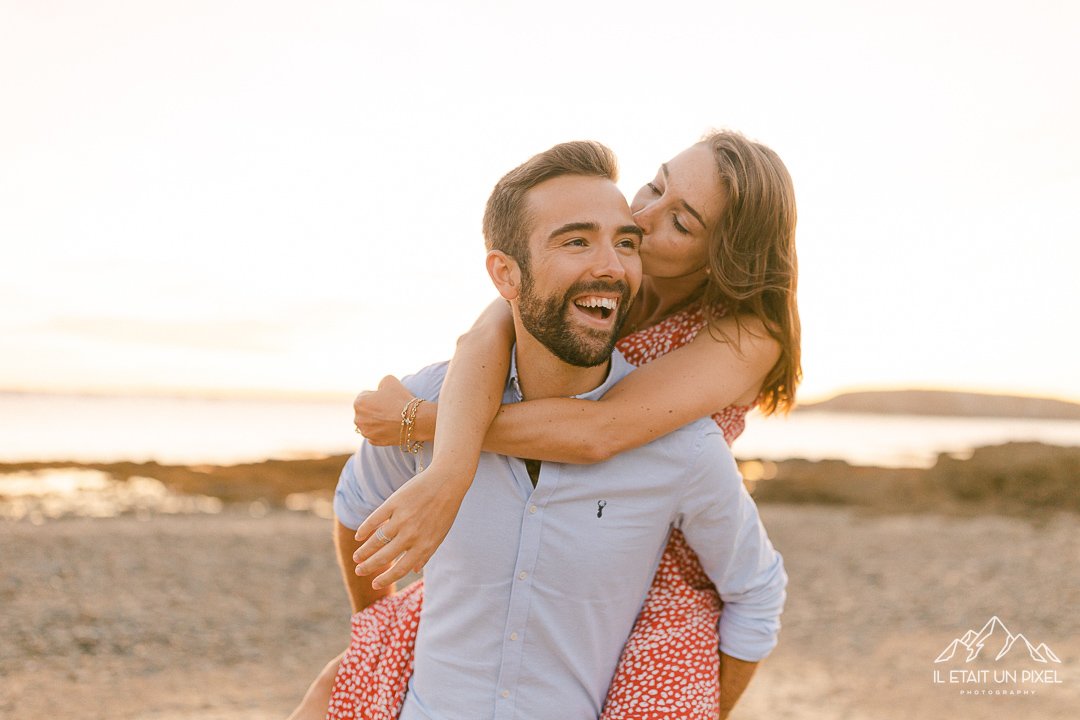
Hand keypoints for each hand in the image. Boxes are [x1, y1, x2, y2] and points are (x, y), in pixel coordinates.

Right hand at [352, 463, 469, 589]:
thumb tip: (415, 570)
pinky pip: (375, 519)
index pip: (401, 569)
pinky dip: (365, 529)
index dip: (386, 578)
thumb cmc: (445, 510)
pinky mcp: (394, 503)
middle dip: (369, 566)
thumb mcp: (440, 535)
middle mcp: (411, 535)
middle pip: (385, 556)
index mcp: (424, 545)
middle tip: (359, 570)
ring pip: (377, 540)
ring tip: (357, 558)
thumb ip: (426, 553)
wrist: (447, 482)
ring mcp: (402, 519)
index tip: (374, 584)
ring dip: (364, 551)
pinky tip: (358, 536)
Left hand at [353, 375, 412, 445]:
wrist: (414, 420)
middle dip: (374, 409)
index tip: (388, 398)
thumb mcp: (389, 380)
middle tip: (390, 408)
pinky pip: (375, 434)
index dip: (377, 396)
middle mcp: (358, 419)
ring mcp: (365, 432)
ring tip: (391, 418)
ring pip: (369, 424)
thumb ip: (380, 383)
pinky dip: (381, 431)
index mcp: (358, 403)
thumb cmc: (401, 399)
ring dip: (377, 421)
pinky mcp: (374, 442)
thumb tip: (380, 389)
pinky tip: (391, 427)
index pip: (365, 396)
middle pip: (365, 411)